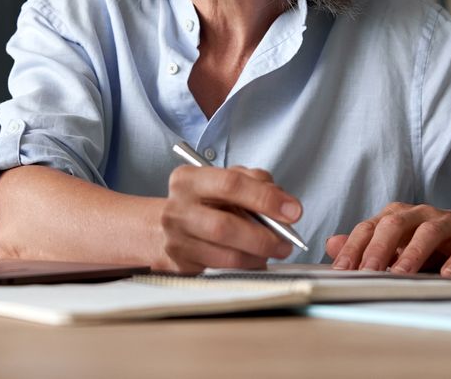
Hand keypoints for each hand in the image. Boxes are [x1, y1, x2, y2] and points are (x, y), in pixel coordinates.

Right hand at [156, 165, 301, 273]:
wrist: (157, 228)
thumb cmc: (201, 202)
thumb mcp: (222, 180)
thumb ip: (254, 182)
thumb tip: (284, 204)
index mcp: (188, 179)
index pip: (230, 184)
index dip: (265, 198)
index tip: (293, 211)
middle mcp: (177, 209)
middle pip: (225, 225)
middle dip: (263, 236)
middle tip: (286, 241)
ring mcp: (176, 240)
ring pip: (225, 254)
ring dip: (257, 255)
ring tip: (274, 251)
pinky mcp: (180, 266)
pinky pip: (221, 270)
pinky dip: (245, 266)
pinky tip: (255, 259)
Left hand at [324, 202, 450, 275]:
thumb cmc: (435, 241)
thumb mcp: (399, 243)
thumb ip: (366, 245)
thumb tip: (331, 245)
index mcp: (396, 216)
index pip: (369, 228)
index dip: (353, 248)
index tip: (340, 270)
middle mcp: (419, 214)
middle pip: (394, 225)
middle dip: (377, 249)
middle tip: (366, 272)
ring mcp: (446, 224)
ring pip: (427, 233)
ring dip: (412, 254)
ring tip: (399, 274)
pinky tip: (447, 276)